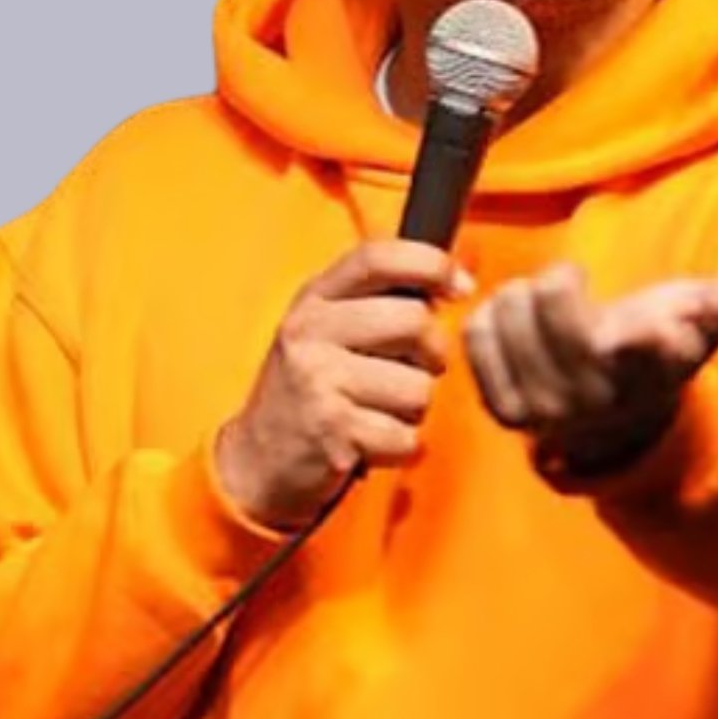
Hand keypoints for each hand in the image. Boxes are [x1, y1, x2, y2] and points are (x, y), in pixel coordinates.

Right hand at [214, 240, 472, 530]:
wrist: (256, 461)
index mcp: (314, 299)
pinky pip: (407, 437)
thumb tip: (455, 282)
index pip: (377, 258)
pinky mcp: (333, 431)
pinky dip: (400, 448)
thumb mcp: (328, 330)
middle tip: (409, 371)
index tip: (461, 286)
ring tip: (377, 412)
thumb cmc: (312, 389)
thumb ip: (378, 301)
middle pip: (415, 321)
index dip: (430, 263)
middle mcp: (311, 332)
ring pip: (419, 388)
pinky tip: (370, 443)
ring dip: (412, 410)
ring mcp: (319, 380)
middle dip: (430, 354)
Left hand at [462, 262, 717, 478]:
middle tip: (572, 285)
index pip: (646, 351)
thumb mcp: (703, 321)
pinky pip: (476, 334)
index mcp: (651, 368)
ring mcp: (546, 407)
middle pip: (555, 305)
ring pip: (510, 311)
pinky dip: (489, 316)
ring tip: (544, 309)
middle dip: (561, 280)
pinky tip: (514, 322)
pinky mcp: (503, 409)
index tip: (644, 327)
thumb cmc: (660, 350)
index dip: (645, 335)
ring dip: (522, 295)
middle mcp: (597, 393)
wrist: (616, 422)